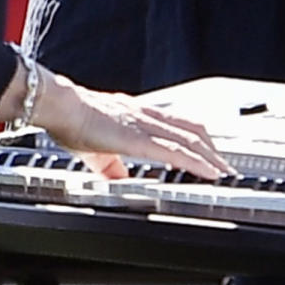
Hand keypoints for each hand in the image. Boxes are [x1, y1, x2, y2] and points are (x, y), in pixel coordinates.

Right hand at [35, 74, 230, 181]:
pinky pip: (176, 151)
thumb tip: (119, 179)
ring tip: (224, 171)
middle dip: (212, 148)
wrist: (59, 105)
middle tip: (225, 165)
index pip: (176, 124)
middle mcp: (145, 116)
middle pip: (191, 129)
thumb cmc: (69, 119)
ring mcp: (145, 125)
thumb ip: (111, 165)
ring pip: (189, 139)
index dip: (197, 138)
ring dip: (211, 157)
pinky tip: (209, 172)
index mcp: (135, 115)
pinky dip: (197, 162)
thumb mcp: (94, 147)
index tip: (209, 151)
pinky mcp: (139, 139)